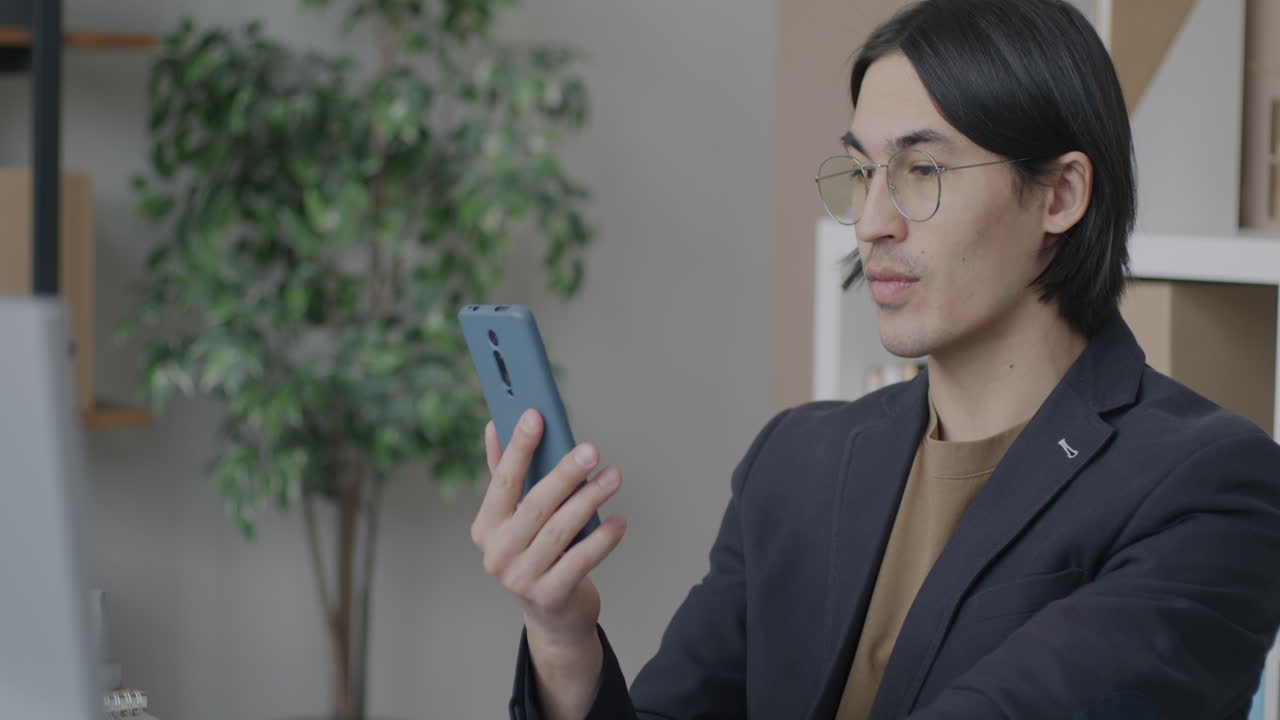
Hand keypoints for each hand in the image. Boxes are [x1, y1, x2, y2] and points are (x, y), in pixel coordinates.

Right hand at [470, 409, 626, 647]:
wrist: (553, 616)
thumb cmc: (535, 552)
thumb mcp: (516, 516)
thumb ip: (505, 473)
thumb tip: (494, 425)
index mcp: (485, 527)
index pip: (502, 481)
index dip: (518, 448)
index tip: (535, 416)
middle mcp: (497, 553)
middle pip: (536, 505)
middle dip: (565, 474)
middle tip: (591, 450)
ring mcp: (521, 578)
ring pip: (561, 530)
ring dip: (590, 499)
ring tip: (613, 476)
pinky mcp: (550, 596)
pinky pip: (581, 560)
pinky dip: (603, 538)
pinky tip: (619, 520)